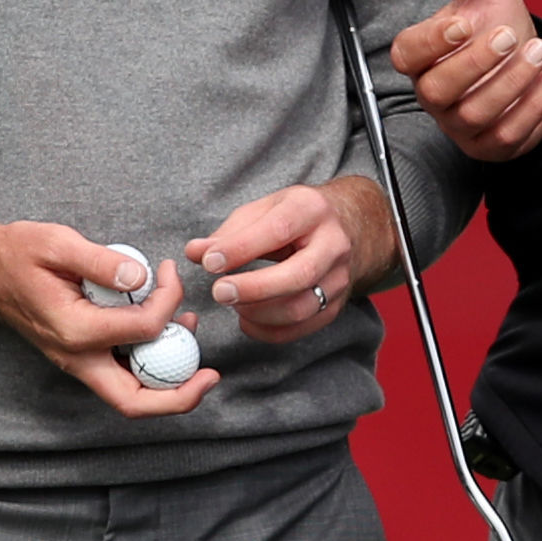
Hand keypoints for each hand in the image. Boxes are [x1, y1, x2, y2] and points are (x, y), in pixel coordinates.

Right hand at [0, 193, 220, 415]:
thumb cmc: (16, 252)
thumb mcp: (57, 243)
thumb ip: (102, 261)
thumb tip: (144, 278)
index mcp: (74, 331)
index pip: (143, 330)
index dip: (169, 301)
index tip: (170, 271)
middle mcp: (76, 358)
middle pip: (135, 401)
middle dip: (179, 396)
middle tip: (212, 376)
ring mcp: (77, 363)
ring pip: (130, 394)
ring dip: (167, 379)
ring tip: (191, 336)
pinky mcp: (81, 357)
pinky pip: (122, 375)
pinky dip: (149, 364)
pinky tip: (165, 331)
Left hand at [189, 176, 392, 343]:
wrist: (346, 227)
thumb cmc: (294, 217)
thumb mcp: (263, 210)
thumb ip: (229, 232)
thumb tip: (195, 252)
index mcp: (311, 209)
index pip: (278, 230)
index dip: (241, 249)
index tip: (209, 262)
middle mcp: (333, 244)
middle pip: (297, 275)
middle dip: (253, 289)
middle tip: (219, 293)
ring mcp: (339, 277)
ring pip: (302, 307)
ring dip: (259, 313)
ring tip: (232, 305)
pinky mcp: (337, 304)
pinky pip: (304, 327)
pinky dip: (270, 331)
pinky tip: (247, 321)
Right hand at [389, 0, 541, 160]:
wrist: (526, 58)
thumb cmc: (495, 22)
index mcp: (421, 56)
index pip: (406, 55)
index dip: (431, 43)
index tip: (463, 24)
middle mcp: (433, 94)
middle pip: (438, 90)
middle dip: (477, 63)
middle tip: (512, 36)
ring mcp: (459, 124)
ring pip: (475, 114)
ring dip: (512, 83)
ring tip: (541, 53)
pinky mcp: (488, 144)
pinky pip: (505, 136)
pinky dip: (532, 109)